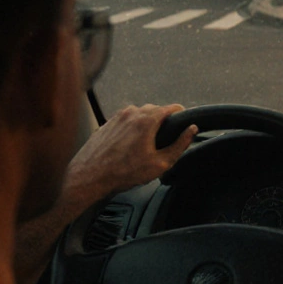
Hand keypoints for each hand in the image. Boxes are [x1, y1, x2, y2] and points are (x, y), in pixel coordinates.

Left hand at [66, 104, 196, 201]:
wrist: (90, 176)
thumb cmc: (124, 172)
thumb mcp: (161, 163)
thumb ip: (180, 144)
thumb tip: (192, 130)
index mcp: (147, 120)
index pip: (172, 108)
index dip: (181, 115)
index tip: (184, 123)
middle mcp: (131, 113)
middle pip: (155, 110)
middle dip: (163, 121)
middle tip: (165, 139)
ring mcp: (117, 117)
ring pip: (139, 114)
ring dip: (146, 124)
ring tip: (146, 144)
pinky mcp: (107, 123)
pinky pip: (126, 120)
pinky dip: (132, 128)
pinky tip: (129, 146)